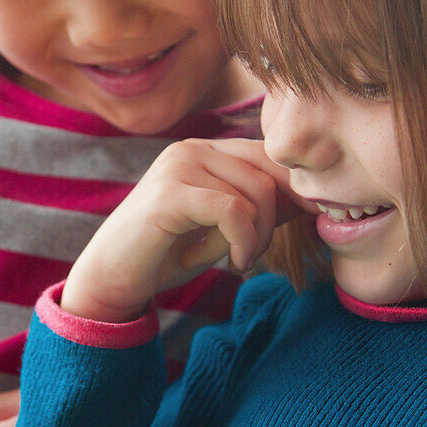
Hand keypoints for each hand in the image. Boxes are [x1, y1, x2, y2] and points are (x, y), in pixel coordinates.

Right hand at [61, 138, 299, 321]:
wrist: (113, 278)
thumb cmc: (167, 254)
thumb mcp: (221, 228)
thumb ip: (257, 208)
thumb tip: (309, 198)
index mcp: (203, 150)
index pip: (267, 155)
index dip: (294, 187)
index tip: (312, 218)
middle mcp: (191, 149)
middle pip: (266, 174)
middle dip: (273, 221)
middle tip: (254, 255)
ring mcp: (177, 166)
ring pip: (253, 193)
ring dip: (257, 238)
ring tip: (240, 261)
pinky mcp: (170, 193)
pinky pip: (231, 211)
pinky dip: (243, 242)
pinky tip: (234, 264)